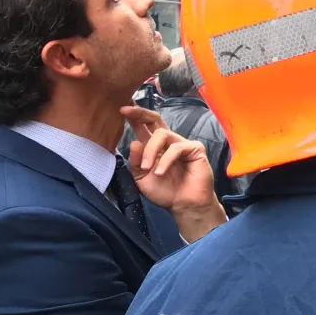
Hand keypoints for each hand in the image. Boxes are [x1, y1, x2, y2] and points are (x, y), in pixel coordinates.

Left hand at [120, 106, 226, 242]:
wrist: (183, 205)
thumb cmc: (164, 192)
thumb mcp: (141, 178)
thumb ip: (135, 161)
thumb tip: (134, 142)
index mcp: (153, 147)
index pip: (143, 126)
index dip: (133, 116)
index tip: (121, 108)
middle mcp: (167, 142)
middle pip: (154, 119)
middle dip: (140, 113)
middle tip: (128, 111)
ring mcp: (181, 144)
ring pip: (161, 134)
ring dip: (150, 151)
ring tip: (147, 169)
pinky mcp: (194, 149)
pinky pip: (176, 147)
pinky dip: (166, 160)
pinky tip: (160, 173)